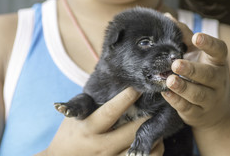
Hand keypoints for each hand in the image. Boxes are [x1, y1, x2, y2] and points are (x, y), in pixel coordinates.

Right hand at [38, 88, 163, 155]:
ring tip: (155, 124)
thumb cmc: (72, 133)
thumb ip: (94, 102)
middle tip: (157, 104)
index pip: (111, 111)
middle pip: (131, 131)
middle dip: (147, 116)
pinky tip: (155, 140)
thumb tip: (117, 81)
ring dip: (154, 136)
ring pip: (142, 151)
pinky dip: (154, 149)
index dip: (126, 98)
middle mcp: (101, 146)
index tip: (138, 87)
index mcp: (89, 129)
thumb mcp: (78, 116)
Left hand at [162, 19, 229, 129]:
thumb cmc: (203, 74)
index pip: (220, 51)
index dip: (210, 44)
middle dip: (192, 69)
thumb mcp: (197, 55)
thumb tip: (166, 17)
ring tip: (169, 80)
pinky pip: (188, 108)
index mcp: (218, 62)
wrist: (216, 111)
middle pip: (208, 75)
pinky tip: (166, 93)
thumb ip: (183, 36)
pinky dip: (176, 101)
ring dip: (183, 87)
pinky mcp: (198, 114)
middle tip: (176, 63)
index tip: (197, 37)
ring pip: (198, 94)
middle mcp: (218, 80)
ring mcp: (210, 99)